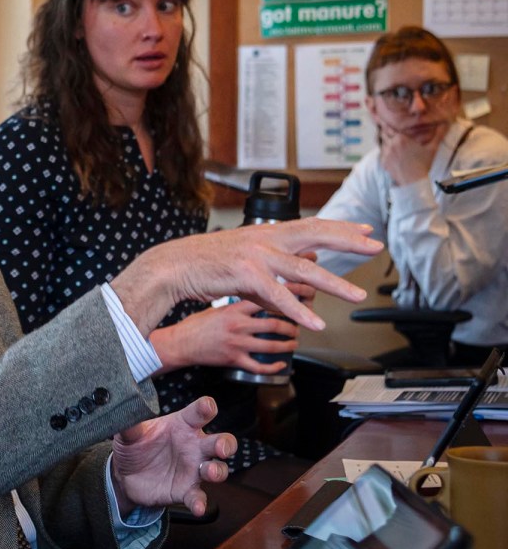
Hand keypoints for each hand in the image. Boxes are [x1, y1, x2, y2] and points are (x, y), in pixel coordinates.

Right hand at [111, 217, 381, 334]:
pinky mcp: (245, 273)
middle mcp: (265, 238)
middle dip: (349, 242)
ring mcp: (256, 254)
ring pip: (304, 269)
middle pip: (316, 236)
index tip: (364, 230)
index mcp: (266, 232)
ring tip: (356, 296)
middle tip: (375, 246)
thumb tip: (292, 290)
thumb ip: (271, 276)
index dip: (339, 228)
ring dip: (334, 285)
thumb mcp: (244, 265)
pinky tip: (314, 323)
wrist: (173, 265)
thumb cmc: (205, 265)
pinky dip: (298, 311)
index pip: (311, 226)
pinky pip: (278, 295)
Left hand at [111, 397, 234, 517]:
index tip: (208, 406)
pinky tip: (197, 506)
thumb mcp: (129, 433)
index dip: (206, 408)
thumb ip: (129, 423)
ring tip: (210, 472)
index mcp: (182, 425)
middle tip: (221, 447)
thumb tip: (124, 409)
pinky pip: (198, 496)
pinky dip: (199, 502)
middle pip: (220, 441)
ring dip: (217, 471)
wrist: (125, 476)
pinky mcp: (186, 490)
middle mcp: (193, 446)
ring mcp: (193, 469)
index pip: (198, 413)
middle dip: (225, 444)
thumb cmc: (134, 447)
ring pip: (216, 469)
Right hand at [149, 300, 298, 374]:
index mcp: (234, 309)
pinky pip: (259, 366)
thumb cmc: (197, 325)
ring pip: (270, 346)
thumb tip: (258, 300)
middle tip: (298, 326)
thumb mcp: (217, 308)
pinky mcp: (233, 360)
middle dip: (291, 326)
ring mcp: (236, 344)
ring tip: (293, 343)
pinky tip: (281, 364)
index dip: (287, 297)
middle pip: (274, 324)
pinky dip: (273, 367)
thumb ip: (238, 306)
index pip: (266, 299)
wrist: (180, 343)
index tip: (302, 295)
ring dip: (287, 345)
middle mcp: (238, 325)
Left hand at [376, 118, 443, 185]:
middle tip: (392, 132)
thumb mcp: (433, 148)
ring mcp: (386, 154)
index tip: (391, 123)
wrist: (415, 182)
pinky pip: (382, 153)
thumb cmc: (425, 164)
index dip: (390, 125)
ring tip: (394, 143)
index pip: (389, 127)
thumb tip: (446, 123)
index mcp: (401, 138)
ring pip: (383, 143)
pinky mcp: (383, 162)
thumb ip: (438, 134)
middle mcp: (391, 145)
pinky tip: (393, 154)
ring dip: (387, 141)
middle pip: (384, 133)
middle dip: (387, 132)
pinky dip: (386, 152)